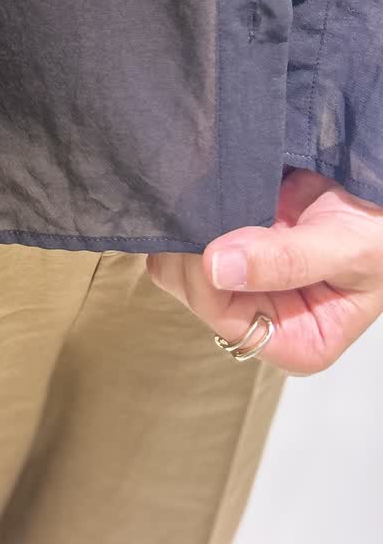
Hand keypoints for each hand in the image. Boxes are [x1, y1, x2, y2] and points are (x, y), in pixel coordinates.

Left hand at [145, 166, 382, 374]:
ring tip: (220, 201)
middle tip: (215, 206)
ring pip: (179, 266)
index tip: (211, 233)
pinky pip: (185, 240)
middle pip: (191, 291)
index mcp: (296, 344)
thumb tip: (218, 266)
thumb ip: (286, 259)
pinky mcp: (227, 259)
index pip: (221, 315)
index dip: (206, 273)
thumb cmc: (374, 235)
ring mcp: (239, 291)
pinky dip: (189, 218)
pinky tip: (212, 199)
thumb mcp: (345, 247)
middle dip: (193, 249)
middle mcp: (261, 324)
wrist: (370, 203)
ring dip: (189, 230)